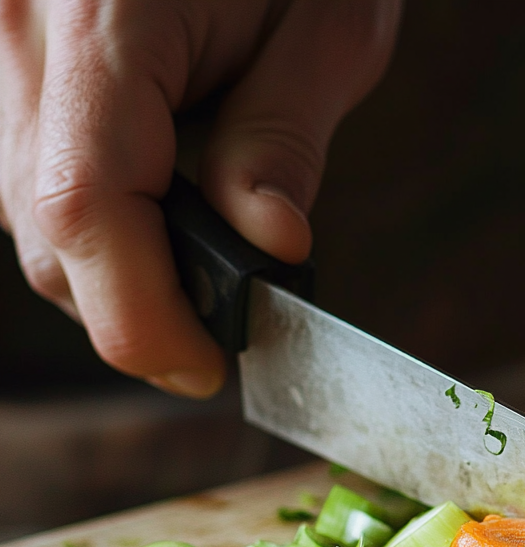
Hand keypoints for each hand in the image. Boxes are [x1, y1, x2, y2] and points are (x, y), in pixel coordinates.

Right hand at [0, 0, 400, 395]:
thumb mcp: (329, 28)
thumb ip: (285, 141)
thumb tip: (270, 248)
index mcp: (102, 16)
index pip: (85, 210)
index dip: (143, 319)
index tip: (208, 369)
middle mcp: (19, 27)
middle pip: (45, 231)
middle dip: (133, 309)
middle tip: (218, 334)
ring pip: (25, 213)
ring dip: (113, 270)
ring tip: (198, 271)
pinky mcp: (7, 48)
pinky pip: (25, 171)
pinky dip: (93, 223)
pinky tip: (158, 215)